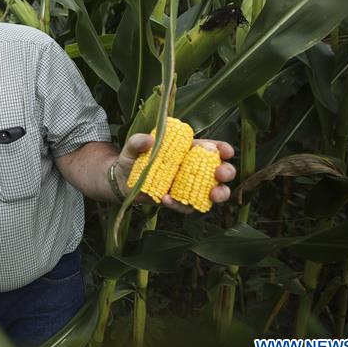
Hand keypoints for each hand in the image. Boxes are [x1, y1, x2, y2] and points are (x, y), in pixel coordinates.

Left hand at [113, 134, 235, 213]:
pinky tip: (165, 199)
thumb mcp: (132, 148)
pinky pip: (186, 207)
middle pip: (219, 171)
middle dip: (226, 172)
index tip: (226, 151)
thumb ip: (137, 142)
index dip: (222, 149)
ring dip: (218, 194)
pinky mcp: (179, 202)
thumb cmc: (132, 160)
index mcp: (187, 151)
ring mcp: (187, 187)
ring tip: (212, 195)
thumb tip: (148, 139)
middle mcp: (192, 169)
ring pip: (212, 192)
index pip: (211, 148)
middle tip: (220, 173)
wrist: (121, 182)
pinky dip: (179, 205)